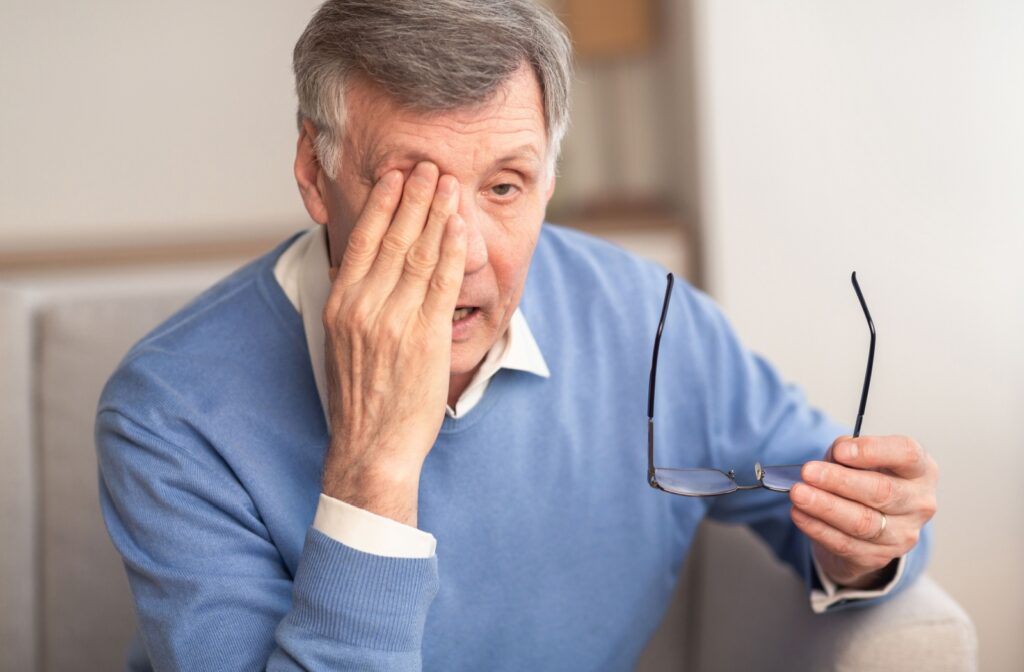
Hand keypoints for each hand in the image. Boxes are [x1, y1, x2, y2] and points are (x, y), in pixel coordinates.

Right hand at [320, 162, 465, 525]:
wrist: (372, 446)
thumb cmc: (361, 397)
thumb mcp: (342, 342)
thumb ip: (355, 301)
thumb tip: (366, 267)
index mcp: (341, 305)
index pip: (362, 240)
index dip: (382, 204)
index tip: (395, 177)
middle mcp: (364, 307)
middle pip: (393, 238)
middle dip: (414, 197)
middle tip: (428, 165)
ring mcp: (395, 321)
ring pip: (419, 253)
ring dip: (436, 213)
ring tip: (447, 183)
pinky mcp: (425, 337)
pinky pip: (442, 283)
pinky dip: (451, 249)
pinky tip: (459, 225)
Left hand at [789, 435, 937, 587]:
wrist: (867, 523)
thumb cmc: (865, 479)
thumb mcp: (858, 458)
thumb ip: (847, 451)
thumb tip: (835, 455)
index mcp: (919, 470)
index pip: (907, 454)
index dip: (873, 451)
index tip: (840, 451)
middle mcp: (918, 503)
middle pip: (882, 491)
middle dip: (840, 481)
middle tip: (808, 472)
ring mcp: (903, 534)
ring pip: (863, 522)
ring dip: (825, 507)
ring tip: (798, 494)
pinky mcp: (880, 557)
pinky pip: (845, 544)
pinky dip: (818, 528)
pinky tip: (800, 515)